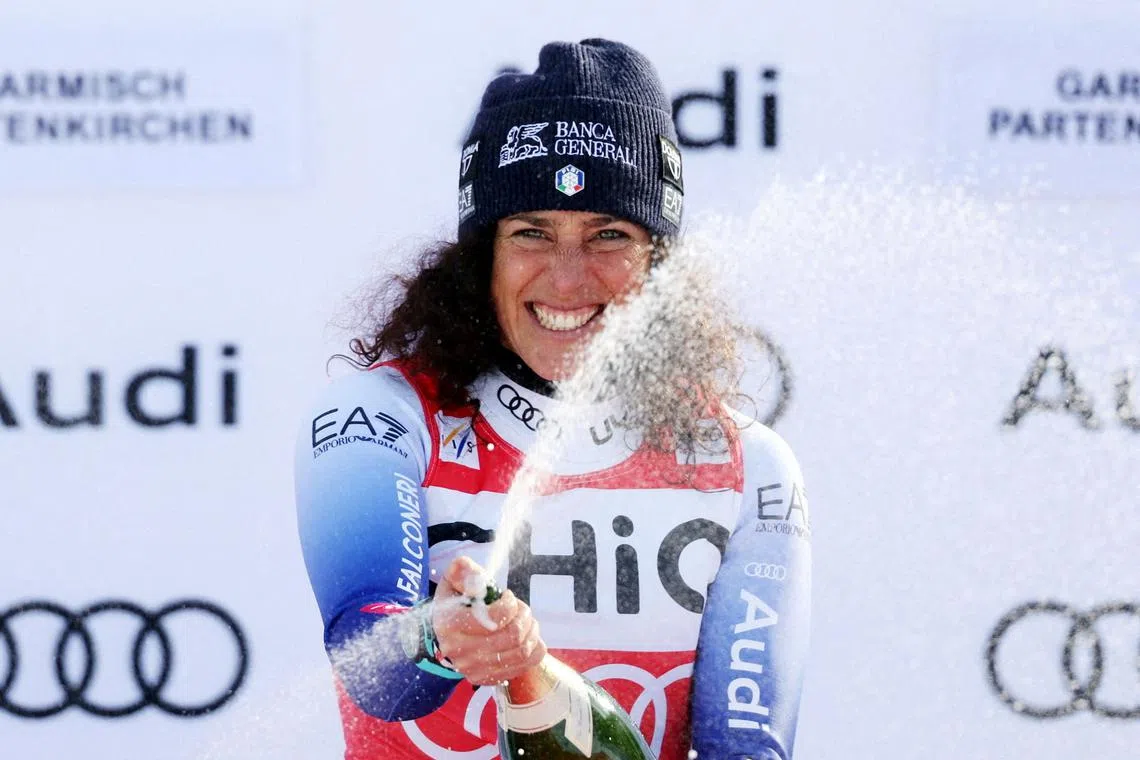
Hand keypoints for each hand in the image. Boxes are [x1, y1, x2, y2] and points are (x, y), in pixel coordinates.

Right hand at [431, 557, 546, 685]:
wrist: (446, 636)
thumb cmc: (455, 605)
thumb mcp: (454, 582)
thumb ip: (462, 571)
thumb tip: (468, 571)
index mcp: (450, 624)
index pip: (495, 618)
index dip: (510, 604)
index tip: (508, 596)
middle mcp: (460, 651)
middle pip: (512, 636)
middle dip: (524, 616)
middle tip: (521, 608)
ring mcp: (473, 669)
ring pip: (521, 651)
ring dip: (531, 631)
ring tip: (526, 620)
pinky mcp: (486, 679)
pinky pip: (525, 666)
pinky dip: (535, 648)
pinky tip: (528, 637)